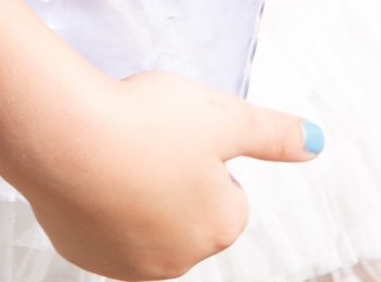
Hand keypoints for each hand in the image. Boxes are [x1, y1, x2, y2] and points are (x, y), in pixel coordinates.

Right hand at [18, 69, 321, 281]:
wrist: (66, 138)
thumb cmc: (143, 123)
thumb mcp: (223, 115)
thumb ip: (273, 133)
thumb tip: (315, 143)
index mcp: (219, 226)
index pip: (232, 194)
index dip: (209, 157)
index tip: (183, 135)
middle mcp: (179, 259)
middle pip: (189, 213)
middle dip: (175, 180)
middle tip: (151, 139)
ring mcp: (129, 264)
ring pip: (146, 224)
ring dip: (138, 194)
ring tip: (118, 151)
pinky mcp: (85, 256)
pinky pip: (103, 229)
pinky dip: (100, 203)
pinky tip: (92, 170)